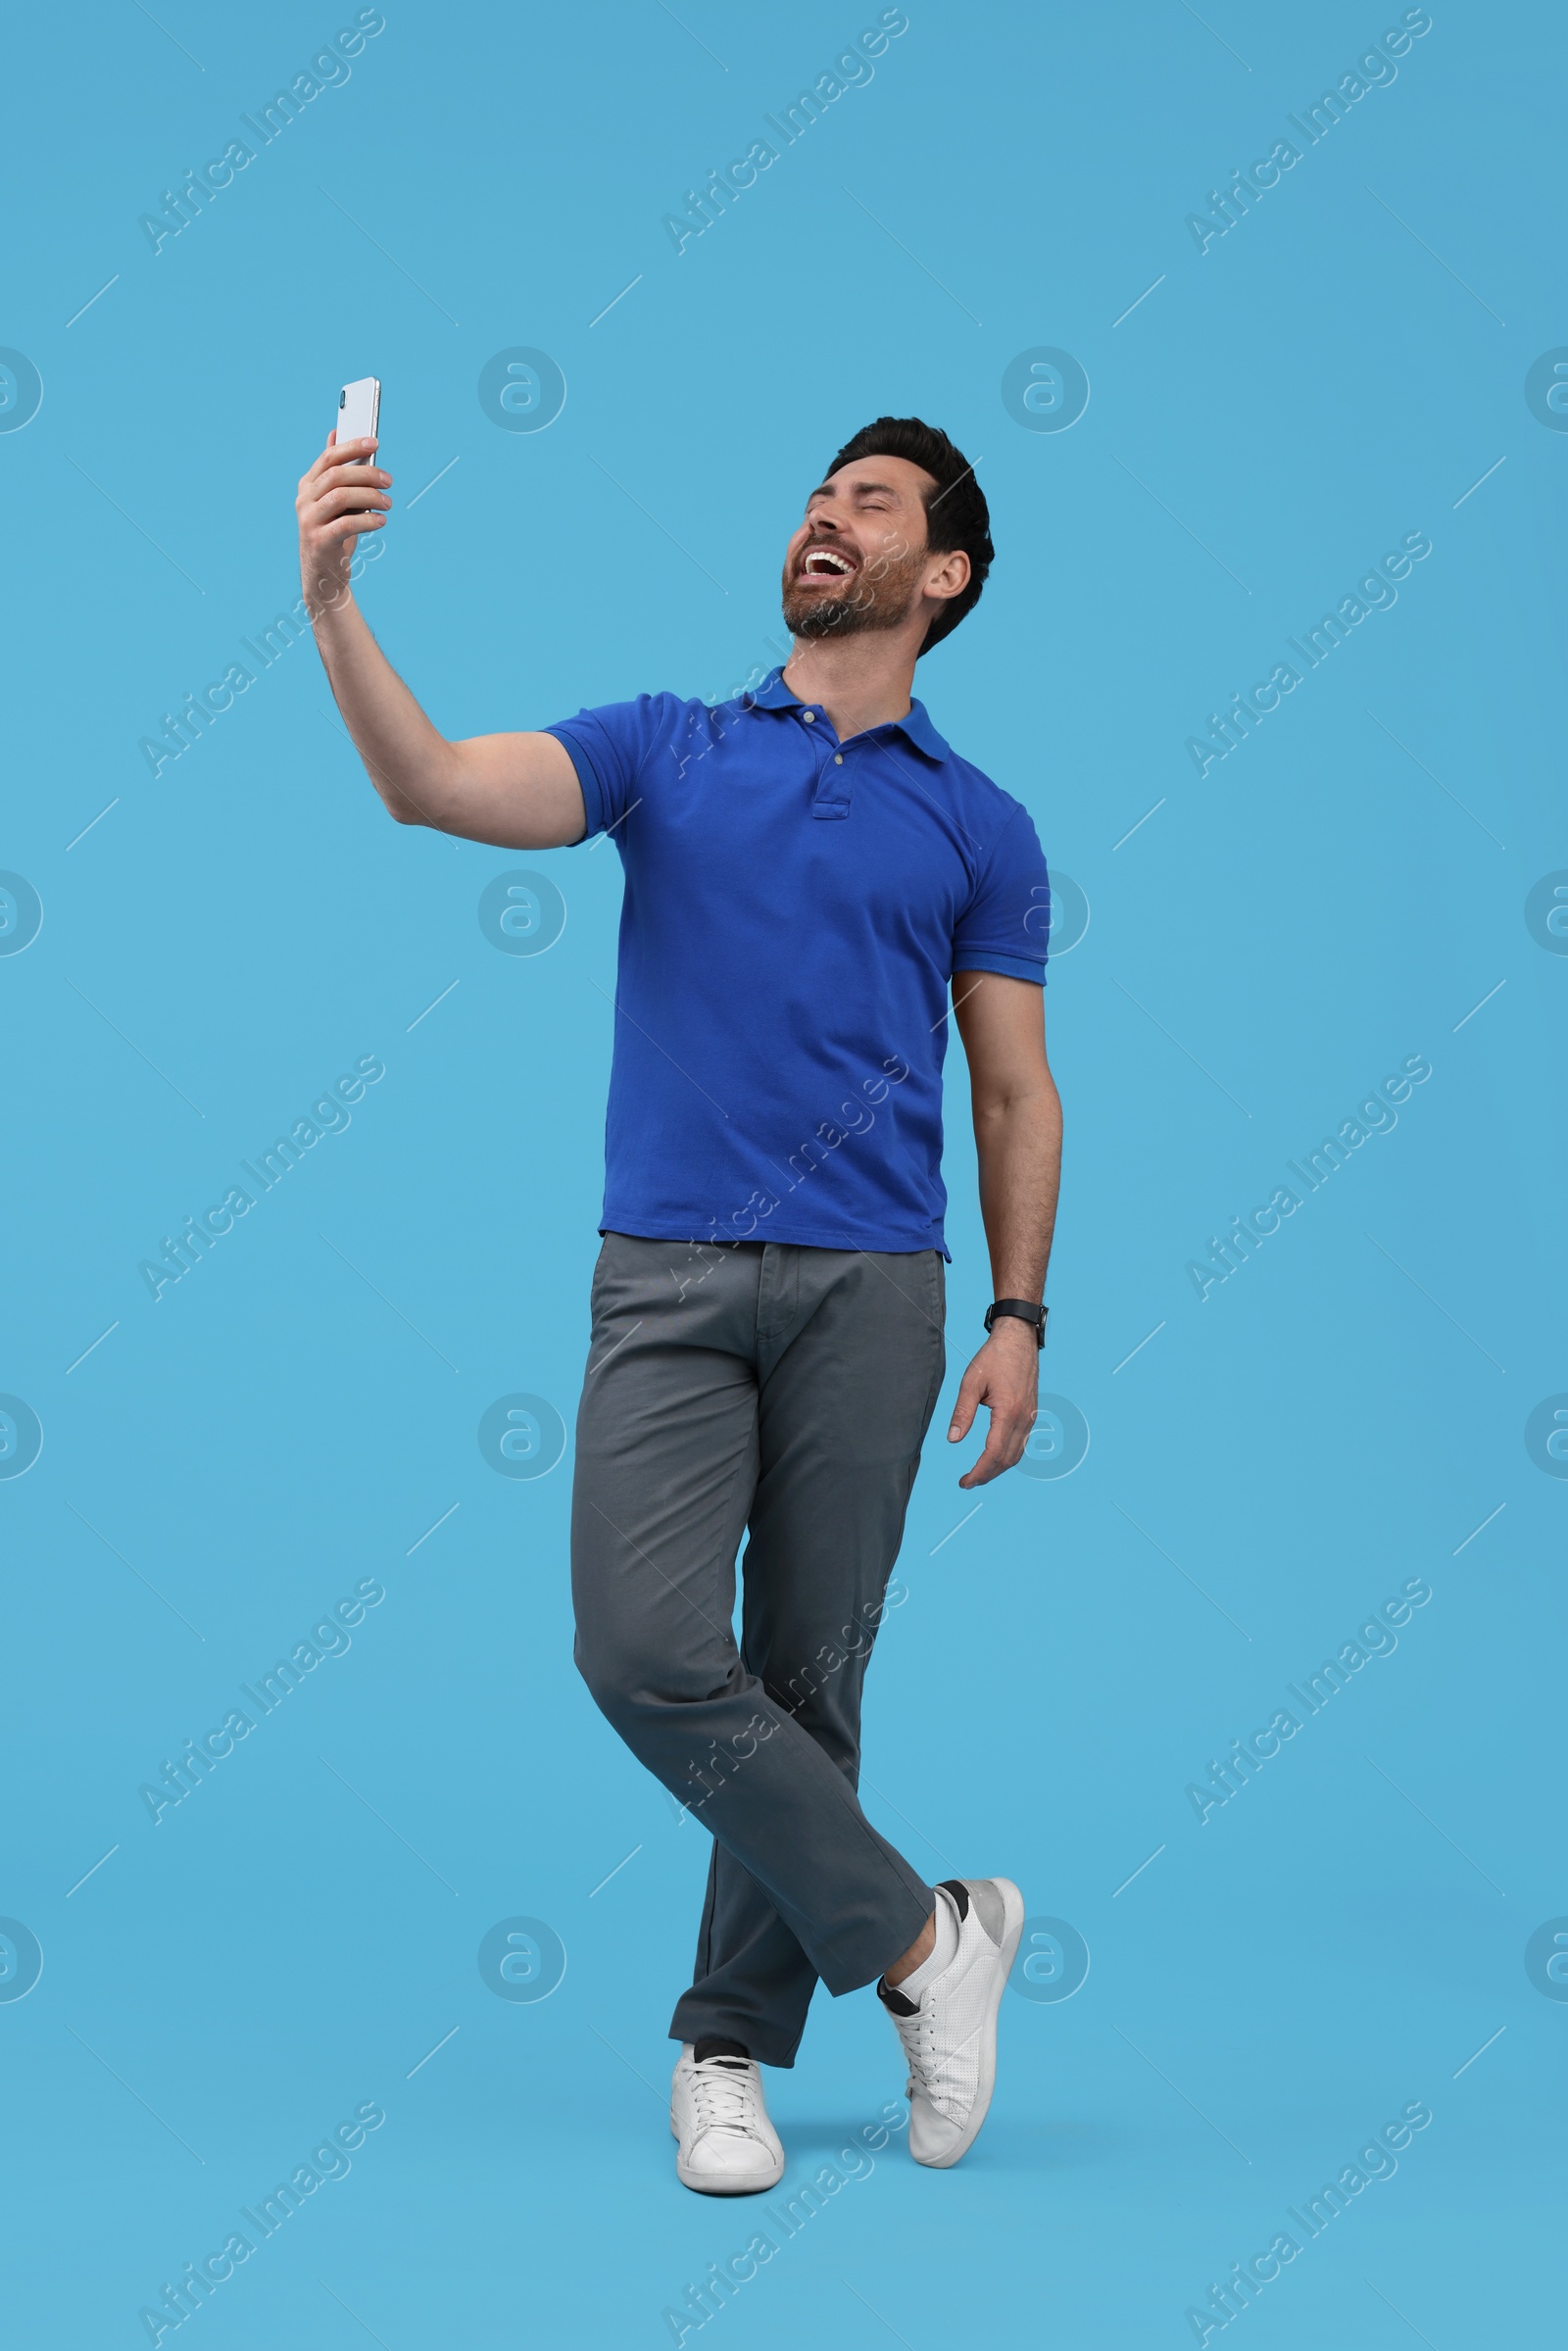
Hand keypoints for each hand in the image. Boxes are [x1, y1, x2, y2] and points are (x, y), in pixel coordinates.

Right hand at [296, 431, 391, 616]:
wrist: (323, 576)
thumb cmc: (334, 533)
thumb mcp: (335, 502)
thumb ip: (335, 473)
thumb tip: (335, 435)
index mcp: (308, 486)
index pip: (329, 458)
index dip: (352, 447)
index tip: (374, 443)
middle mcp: (304, 500)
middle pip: (336, 475)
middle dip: (367, 474)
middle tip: (389, 480)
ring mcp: (309, 520)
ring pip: (340, 496)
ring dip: (369, 497)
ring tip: (388, 503)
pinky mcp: (318, 541)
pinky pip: (345, 524)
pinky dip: (367, 521)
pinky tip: (381, 521)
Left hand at [947, 1318, 1038, 1487]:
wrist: (1018, 1338)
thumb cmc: (994, 1357)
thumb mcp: (971, 1381)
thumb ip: (962, 1412)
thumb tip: (953, 1440)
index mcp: (1009, 1412)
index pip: (994, 1453)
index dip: (979, 1471)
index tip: (964, 1482)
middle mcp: (1024, 1418)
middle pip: (1007, 1459)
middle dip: (987, 1475)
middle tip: (967, 1482)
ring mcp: (1031, 1417)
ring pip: (1016, 1454)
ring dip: (998, 1467)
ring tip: (978, 1473)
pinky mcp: (1031, 1413)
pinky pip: (1021, 1442)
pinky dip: (1007, 1455)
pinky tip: (994, 1456)